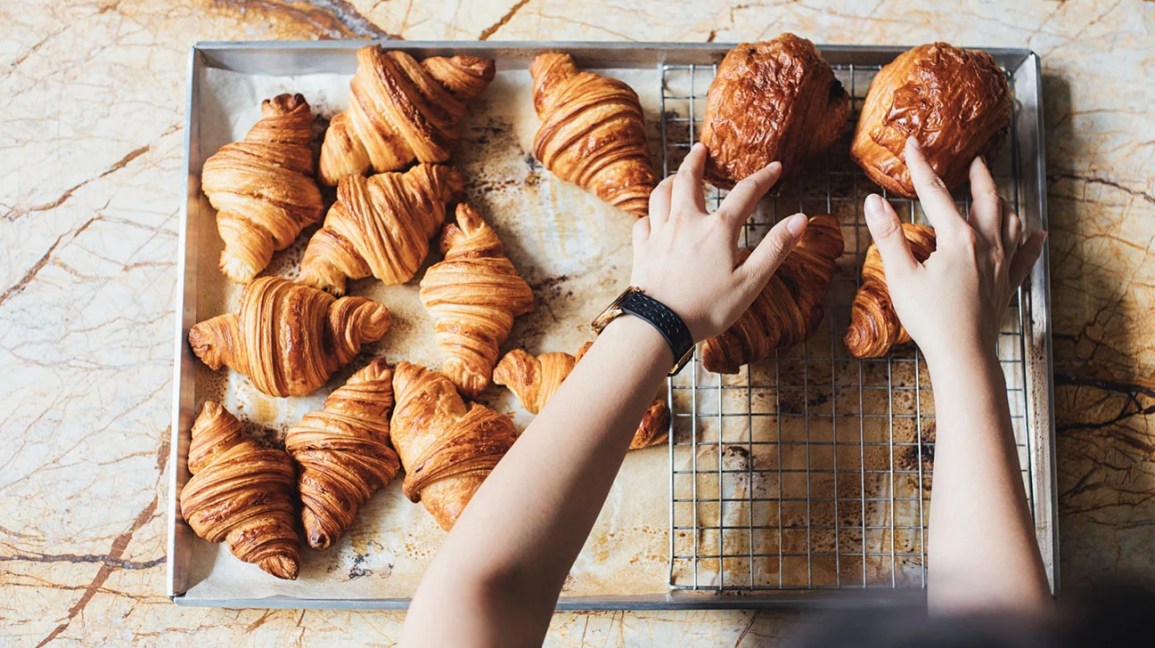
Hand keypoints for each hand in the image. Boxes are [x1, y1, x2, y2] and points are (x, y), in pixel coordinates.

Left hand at [630, 142, 807, 340]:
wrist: (658, 325)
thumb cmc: (706, 308)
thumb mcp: (750, 282)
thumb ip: (775, 249)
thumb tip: (800, 220)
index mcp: (718, 229)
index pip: (746, 193)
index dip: (763, 178)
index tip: (775, 167)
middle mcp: (686, 223)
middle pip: (687, 180)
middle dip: (696, 161)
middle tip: (701, 149)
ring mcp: (659, 234)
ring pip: (660, 195)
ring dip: (669, 181)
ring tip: (674, 176)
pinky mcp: (641, 250)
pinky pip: (643, 221)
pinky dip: (650, 214)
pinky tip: (653, 217)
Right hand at [863, 138, 1046, 363]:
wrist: (963, 355)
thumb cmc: (930, 319)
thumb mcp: (900, 276)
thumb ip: (888, 236)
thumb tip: (873, 202)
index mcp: (957, 238)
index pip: (935, 192)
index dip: (921, 167)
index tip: (913, 145)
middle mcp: (985, 245)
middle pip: (987, 199)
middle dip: (979, 177)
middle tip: (974, 160)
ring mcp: (1001, 264)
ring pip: (1010, 221)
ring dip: (1003, 201)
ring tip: (997, 192)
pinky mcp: (1007, 284)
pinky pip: (1025, 257)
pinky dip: (1030, 242)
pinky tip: (1037, 234)